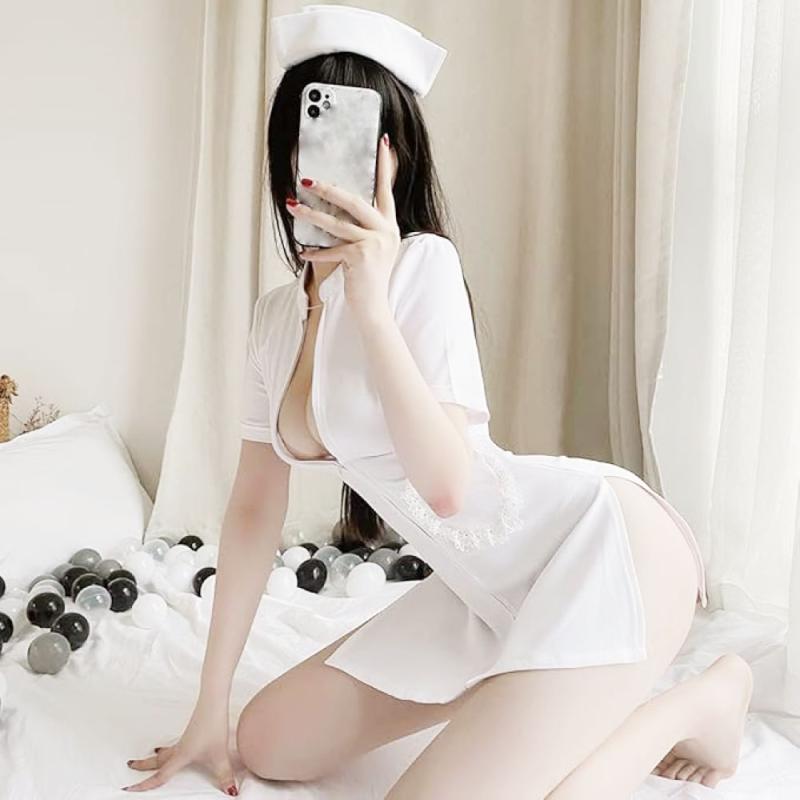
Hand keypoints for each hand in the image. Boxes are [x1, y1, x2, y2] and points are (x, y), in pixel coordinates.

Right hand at [123, 701, 237, 794]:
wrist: (214, 701)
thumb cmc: (213, 726)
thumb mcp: (220, 756)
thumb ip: (224, 776)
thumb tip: (231, 793)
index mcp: (181, 756)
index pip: (160, 775)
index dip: (144, 785)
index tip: (127, 790)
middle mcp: (180, 748)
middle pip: (157, 760)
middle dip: (144, 765)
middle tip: (130, 766)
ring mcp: (186, 738)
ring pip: (166, 750)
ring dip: (157, 756)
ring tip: (152, 755)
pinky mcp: (193, 731)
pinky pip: (177, 743)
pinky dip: (171, 748)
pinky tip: (180, 747)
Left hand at [286, 132, 399, 323]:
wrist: (374, 309)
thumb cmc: (367, 279)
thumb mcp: (370, 249)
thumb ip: (362, 229)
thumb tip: (336, 208)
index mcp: (389, 226)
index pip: (386, 190)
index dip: (384, 166)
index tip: (382, 142)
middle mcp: (385, 231)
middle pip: (354, 201)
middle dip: (328, 189)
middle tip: (307, 180)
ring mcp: (375, 244)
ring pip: (337, 223)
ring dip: (311, 215)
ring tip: (292, 206)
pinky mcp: (361, 257)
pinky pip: (332, 249)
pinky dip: (315, 253)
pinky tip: (303, 253)